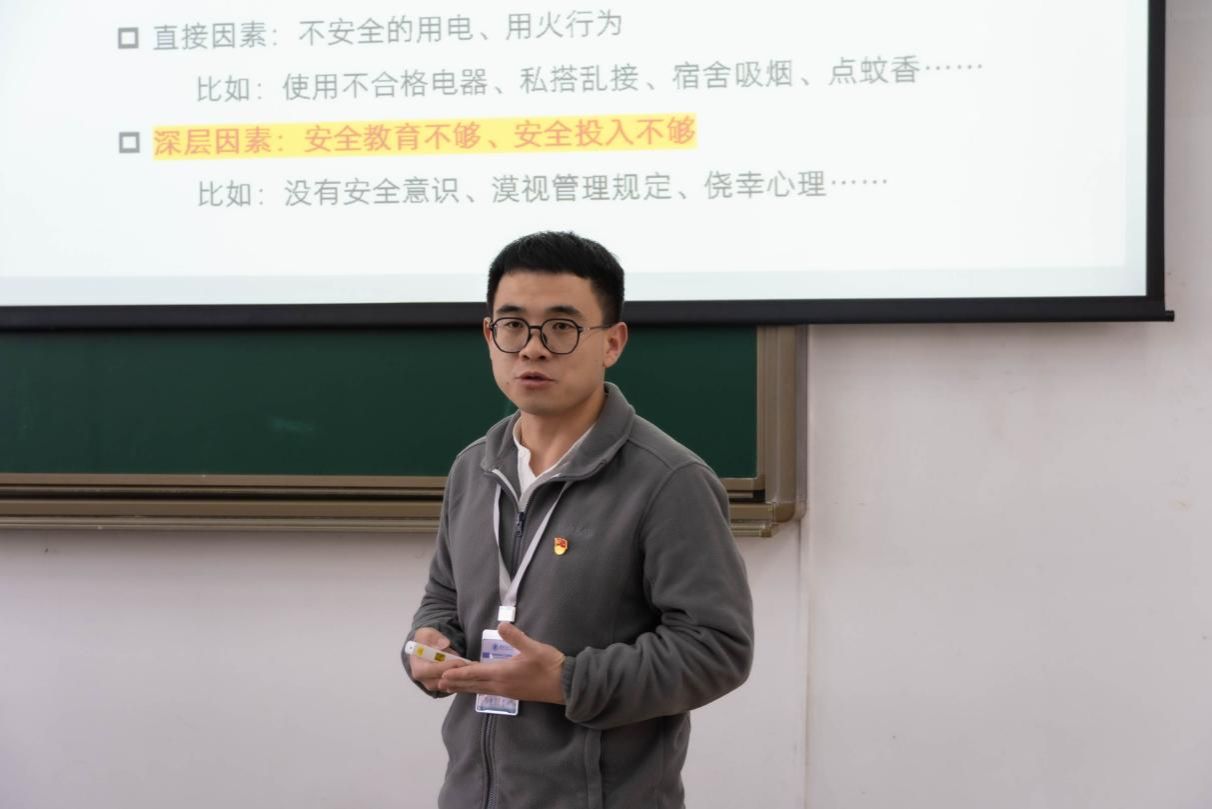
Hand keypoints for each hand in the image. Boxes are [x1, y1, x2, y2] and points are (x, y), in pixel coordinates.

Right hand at [408, 627, 469, 691]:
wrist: (425, 648)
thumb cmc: (425, 641)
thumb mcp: (427, 633)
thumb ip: (434, 638)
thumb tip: (444, 645)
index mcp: (418, 668)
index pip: (432, 671)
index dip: (447, 667)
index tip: (460, 662)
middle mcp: (424, 680)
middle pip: (442, 681)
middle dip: (458, 674)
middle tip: (472, 667)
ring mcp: (434, 685)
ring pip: (450, 686)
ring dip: (462, 678)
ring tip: (474, 669)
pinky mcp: (442, 686)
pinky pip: (454, 686)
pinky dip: (463, 679)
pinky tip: (472, 672)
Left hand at [439, 623, 566, 704]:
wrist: (566, 685)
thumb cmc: (549, 665)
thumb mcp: (534, 648)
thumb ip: (516, 637)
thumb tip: (501, 624)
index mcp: (502, 673)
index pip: (475, 673)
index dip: (458, 673)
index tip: (443, 674)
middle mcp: (501, 685)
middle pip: (473, 684)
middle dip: (456, 683)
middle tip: (438, 683)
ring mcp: (507, 691)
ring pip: (479, 690)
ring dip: (464, 688)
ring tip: (450, 688)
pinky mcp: (513, 693)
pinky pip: (487, 692)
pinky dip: (476, 689)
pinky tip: (475, 688)